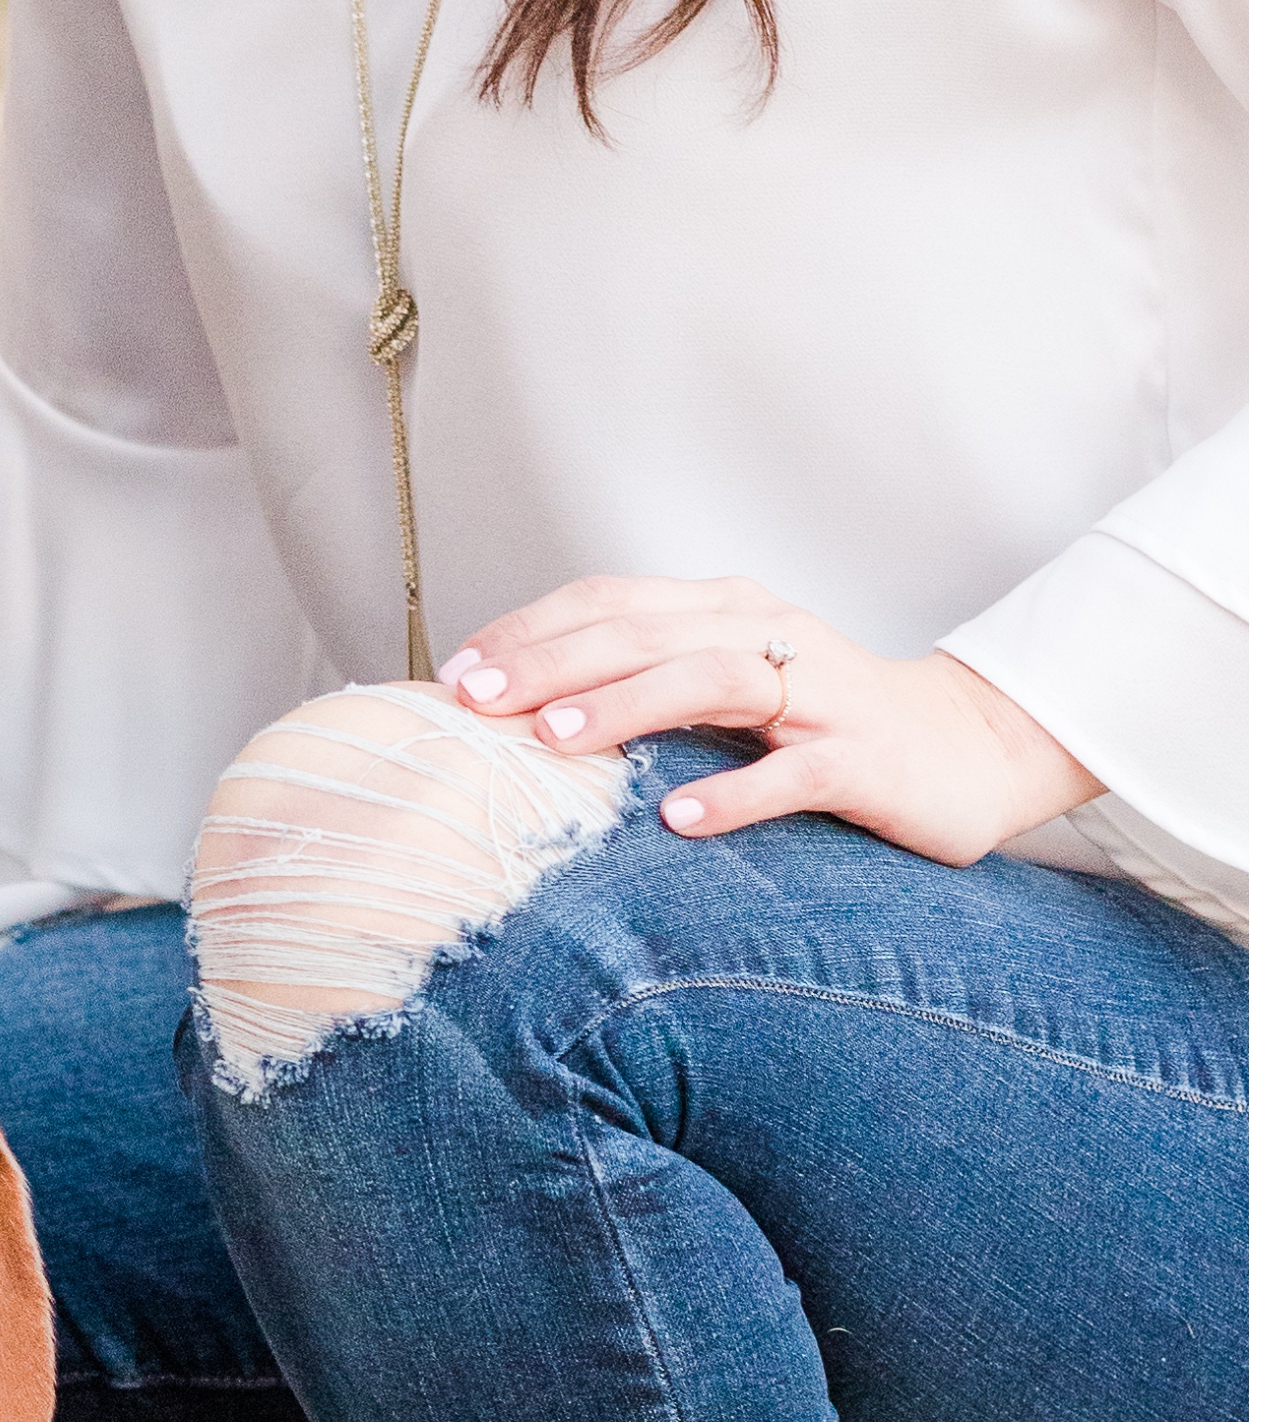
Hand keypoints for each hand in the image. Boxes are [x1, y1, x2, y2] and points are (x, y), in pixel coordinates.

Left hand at [437, 574, 1100, 866]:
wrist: (966, 750)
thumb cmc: (824, 722)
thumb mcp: (730, 683)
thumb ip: (647, 680)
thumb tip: (522, 709)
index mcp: (725, 609)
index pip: (611, 602)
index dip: (531, 629)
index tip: (456, 671)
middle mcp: (768, 633)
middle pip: (644, 632)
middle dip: (551, 662)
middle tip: (475, 699)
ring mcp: (817, 695)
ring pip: (710, 680)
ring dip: (626, 706)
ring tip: (552, 740)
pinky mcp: (859, 759)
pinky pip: (790, 773)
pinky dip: (731, 793)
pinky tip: (676, 819)